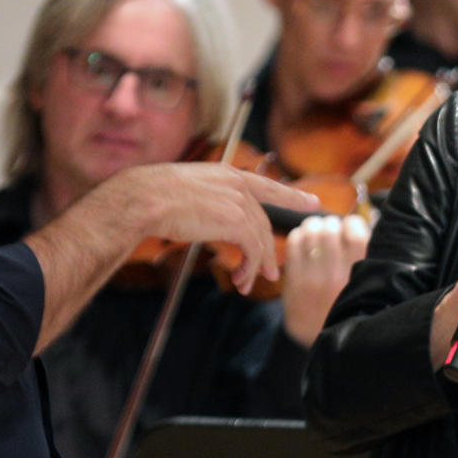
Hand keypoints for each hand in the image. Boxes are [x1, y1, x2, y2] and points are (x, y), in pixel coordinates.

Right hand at [121, 163, 320, 294]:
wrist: (145, 198)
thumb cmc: (154, 196)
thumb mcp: (187, 189)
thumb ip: (207, 198)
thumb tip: (207, 213)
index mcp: (228, 174)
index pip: (268, 185)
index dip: (292, 196)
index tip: (313, 202)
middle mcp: (238, 185)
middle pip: (263, 222)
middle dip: (267, 250)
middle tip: (269, 273)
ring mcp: (239, 202)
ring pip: (259, 239)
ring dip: (255, 265)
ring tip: (248, 284)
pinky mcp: (235, 221)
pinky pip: (252, 249)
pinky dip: (249, 267)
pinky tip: (240, 279)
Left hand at [281, 214, 370, 345]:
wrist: (333, 347)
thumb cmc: (358, 311)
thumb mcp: (372, 287)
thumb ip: (371, 256)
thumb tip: (363, 223)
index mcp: (361, 275)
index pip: (354, 228)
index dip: (352, 224)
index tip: (351, 230)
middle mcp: (337, 276)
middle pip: (329, 227)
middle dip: (331, 226)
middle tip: (332, 233)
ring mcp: (312, 281)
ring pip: (309, 232)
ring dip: (314, 228)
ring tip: (317, 235)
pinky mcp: (294, 285)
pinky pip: (293, 244)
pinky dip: (298, 237)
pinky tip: (304, 243)